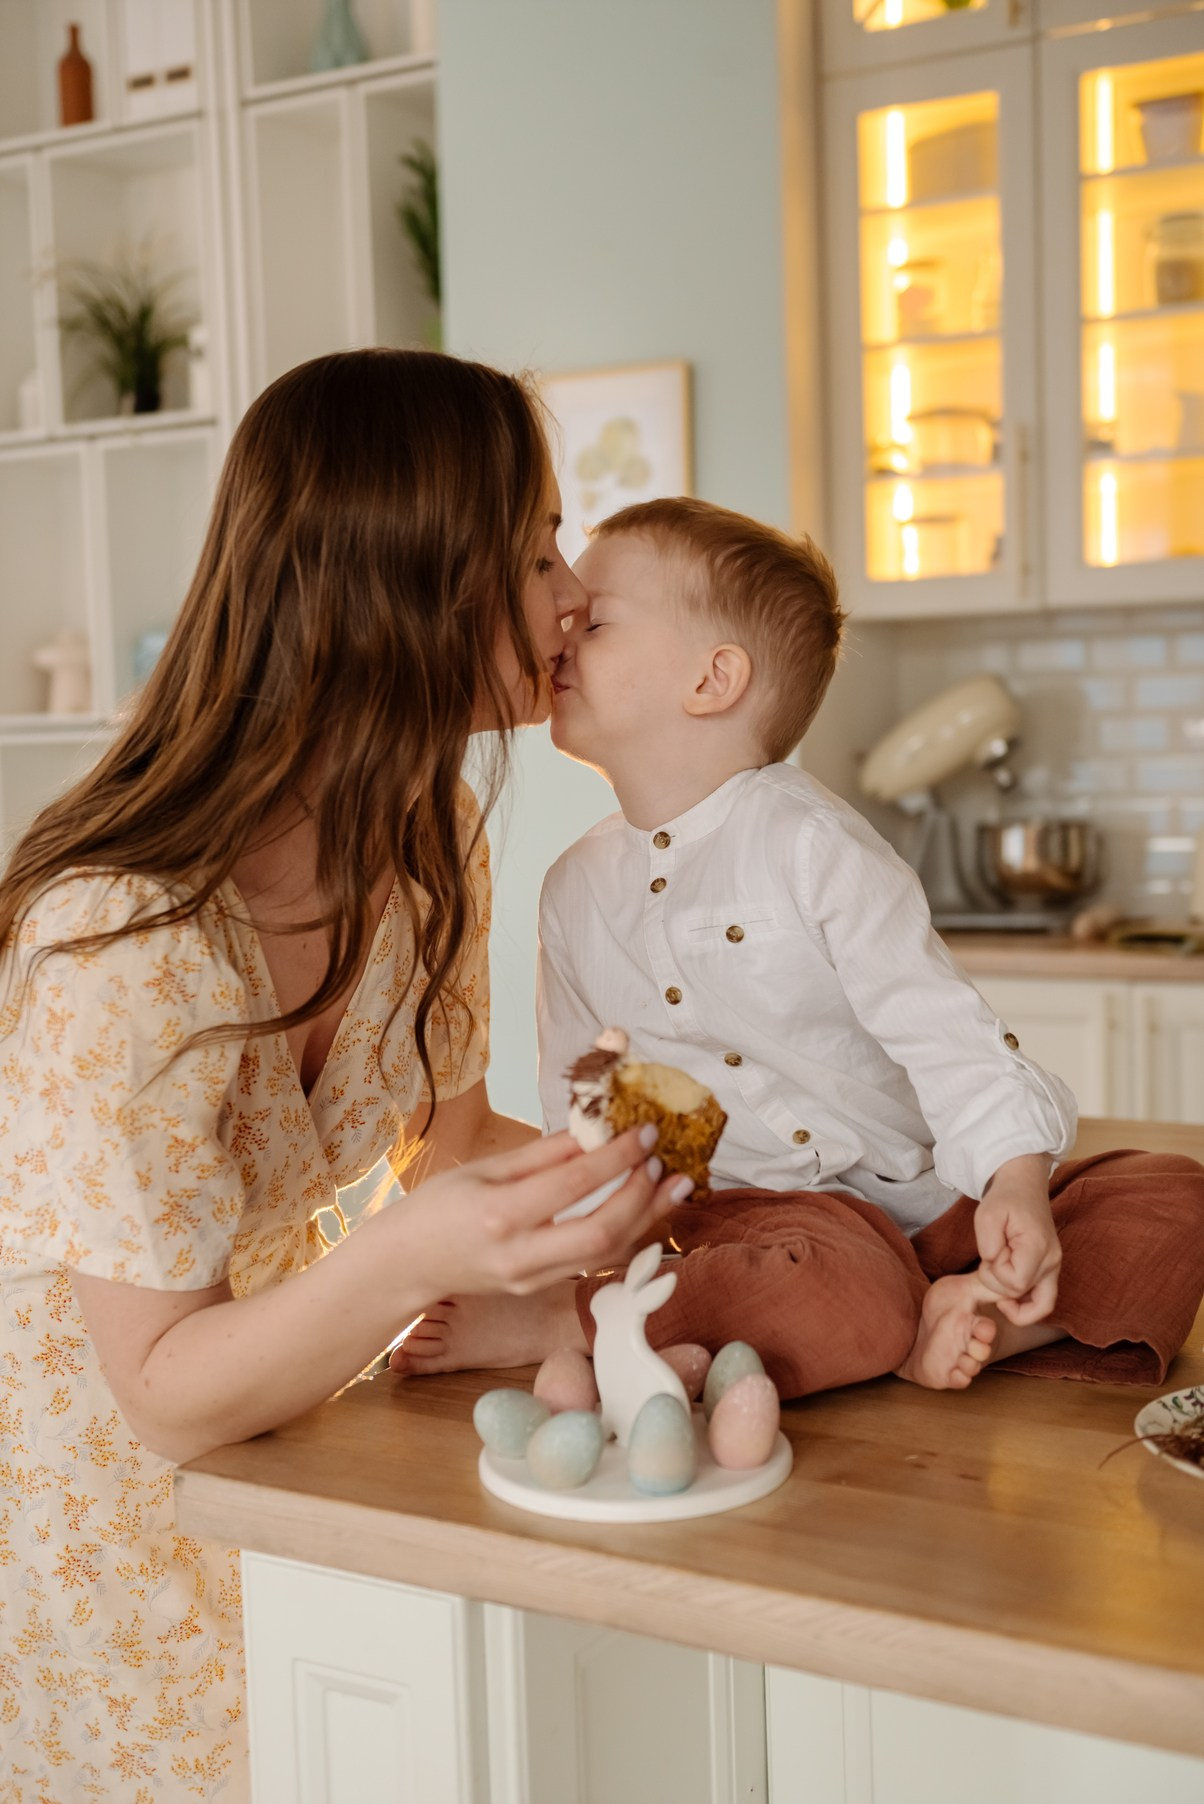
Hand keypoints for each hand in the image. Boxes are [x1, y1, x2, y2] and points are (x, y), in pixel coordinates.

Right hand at [395, 1126, 686, 1303]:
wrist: (406, 1265)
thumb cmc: (438, 1207)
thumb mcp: (484, 1169)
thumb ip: (543, 1155)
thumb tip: (594, 1131)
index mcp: (501, 1215)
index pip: (575, 1184)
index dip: (617, 1157)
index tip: (645, 1132)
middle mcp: (521, 1255)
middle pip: (602, 1233)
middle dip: (642, 1196)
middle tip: (664, 1162)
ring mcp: (532, 1279)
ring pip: (606, 1255)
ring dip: (646, 1218)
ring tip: (674, 1185)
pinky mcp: (540, 1288)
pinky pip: (594, 1264)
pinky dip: (625, 1235)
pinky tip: (644, 1210)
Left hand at [973, 1179, 1061, 1325]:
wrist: (1024, 1186)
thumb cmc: (1005, 1199)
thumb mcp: (987, 1214)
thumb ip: (987, 1243)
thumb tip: (994, 1264)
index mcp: (1038, 1247)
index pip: (1015, 1283)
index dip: (996, 1273)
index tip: (991, 1251)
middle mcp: (1052, 1261)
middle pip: (1024, 1295)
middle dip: (999, 1282)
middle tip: (992, 1258)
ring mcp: (1055, 1267)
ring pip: (1041, 1306)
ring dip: (1013, 1298)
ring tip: (998, 1272)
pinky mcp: (1051, 1270)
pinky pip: (1043, 1300)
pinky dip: (1025, 1302)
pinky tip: (1007, 1287)